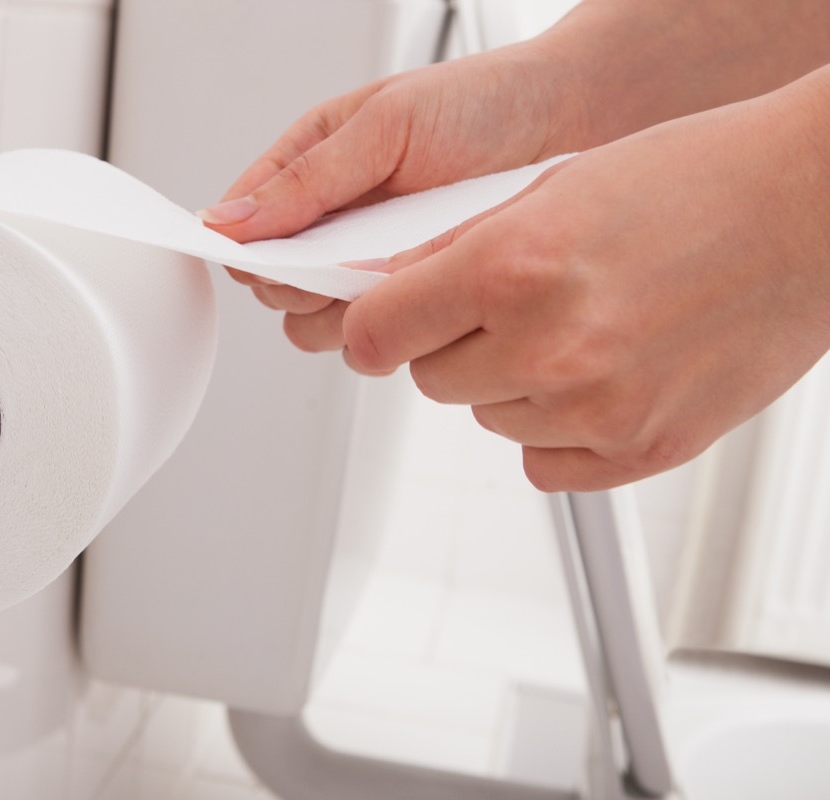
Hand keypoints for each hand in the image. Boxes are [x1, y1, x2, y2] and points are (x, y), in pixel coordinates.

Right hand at [198, 45, 578, 351]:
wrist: (572, 124)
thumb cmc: (483, 103)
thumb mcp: (388, 124)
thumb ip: (307, 177)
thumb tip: (228, 219)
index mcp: (309, 167)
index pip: (243, 229)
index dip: (253, 252)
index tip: (284, 257)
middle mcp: (333, 221)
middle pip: (276, 288)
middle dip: (304, 286)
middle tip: (349, 261)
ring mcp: (370, 262)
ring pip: (320, 322)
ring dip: (347, 310)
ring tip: (394, 270)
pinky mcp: (412, 293)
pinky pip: (380, 331)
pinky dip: (396, 318)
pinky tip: (426, 283)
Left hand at [342, 78, 829, 489]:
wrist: (810, 211)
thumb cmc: (695, 183)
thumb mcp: (552, 190)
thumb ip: (457, 253)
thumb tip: (385, 296)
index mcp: (512, 266)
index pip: (374, 333)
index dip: (374, 328)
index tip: (381, 327)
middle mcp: (549, 345)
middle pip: (430, 380)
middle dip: (452, 346)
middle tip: (508, 308)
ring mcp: (597, 407)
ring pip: (489, 419)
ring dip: (512, 384)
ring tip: (580, 327)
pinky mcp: (643, 449)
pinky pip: (544, 464)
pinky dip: (557, 431)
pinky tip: (600, 377)